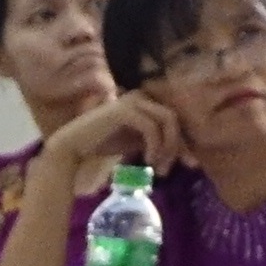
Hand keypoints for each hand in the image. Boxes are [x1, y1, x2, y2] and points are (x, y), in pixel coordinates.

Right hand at [44, 87, 185, 186]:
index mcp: (146, 101)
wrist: (74, 145)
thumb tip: (191, 158)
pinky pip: (151, 128)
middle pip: (174, 119)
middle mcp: (141, 95)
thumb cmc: (104, 144)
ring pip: (167, 121)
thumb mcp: (139, 144)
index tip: (190, 164)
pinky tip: (147, 161)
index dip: (184, 142)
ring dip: (167, 147)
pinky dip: (154, 146)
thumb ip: (160, 144)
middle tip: (166, 170)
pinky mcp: (124, 110)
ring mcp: (132, 100)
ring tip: (157, 167)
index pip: (174, 119)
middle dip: (176, 146)